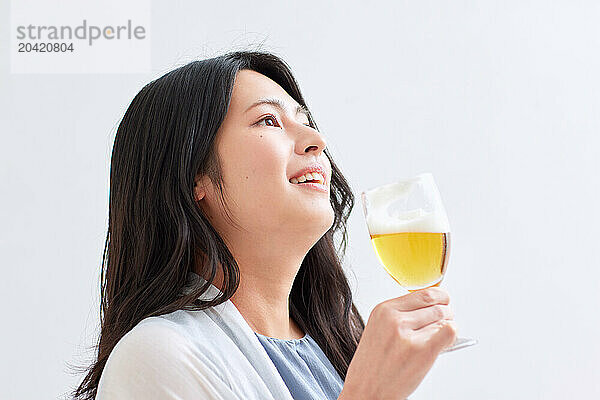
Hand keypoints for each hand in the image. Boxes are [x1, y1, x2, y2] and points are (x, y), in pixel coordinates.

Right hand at [339, 287, 456, 399]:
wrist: (366, 391)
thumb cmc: (372, 366)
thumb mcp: (379, 329)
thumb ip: (401, 316)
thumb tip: (432, 308)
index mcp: (383, 310)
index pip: (423, 293)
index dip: (439, 298)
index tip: (443, 302)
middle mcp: (395, 319)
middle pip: (437, 304)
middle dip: (446, 313)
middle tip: (445, 322)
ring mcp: (408, 335)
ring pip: (444, 318)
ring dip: (448, 327)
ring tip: (439, 338)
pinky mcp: (421, 351)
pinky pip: (449, 331)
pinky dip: (452, 336)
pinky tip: (444, 344)